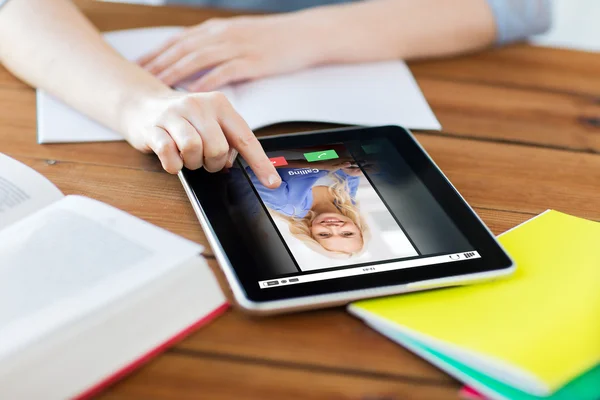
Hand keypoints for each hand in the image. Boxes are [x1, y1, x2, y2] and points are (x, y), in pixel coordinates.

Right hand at [123, 89, 280, 187]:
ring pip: (194, 149)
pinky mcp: (153, 127)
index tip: (272, 182)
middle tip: (204, 159)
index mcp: (220, 104)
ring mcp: (174, 114)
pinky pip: (169, 154)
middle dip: (213, 163)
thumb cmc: (185, 119)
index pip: (245, 138)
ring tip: (188, 157)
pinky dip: (174, 165)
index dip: (260, 163)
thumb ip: (227, 140)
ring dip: (193, 163)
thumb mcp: (211, 122)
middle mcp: (198, 105)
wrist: (143, 104)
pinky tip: (173, 158)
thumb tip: (230, 164)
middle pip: (218, 148)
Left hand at [138, 14, 328, 90]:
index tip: (138, 66)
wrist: (304, 34)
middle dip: (158, 64)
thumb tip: (195, 63)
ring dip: (175, 73)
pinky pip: (224, 72)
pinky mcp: (252, 61)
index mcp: (216, 30)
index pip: (178, 41)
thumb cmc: (273, 39)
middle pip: (182, 49)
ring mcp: (236, 47)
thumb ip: (216, 46)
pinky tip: (193, 94)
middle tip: (138, 80)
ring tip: (158, 88)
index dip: (157, 53)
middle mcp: (222, 35)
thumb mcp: (238, 36)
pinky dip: (206, 82)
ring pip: (198, 59)